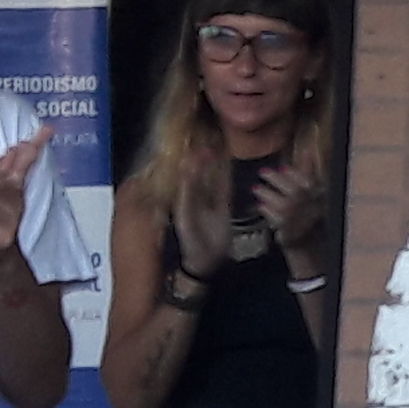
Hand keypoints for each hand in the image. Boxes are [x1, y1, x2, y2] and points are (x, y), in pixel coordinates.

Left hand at [168, 146, 234, 277]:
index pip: (182, 178)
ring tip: (216, 150)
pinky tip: (228, 165)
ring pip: (210, 180)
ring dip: (213, 166)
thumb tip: (188, 169)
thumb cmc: (190, 240)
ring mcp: (209, 204)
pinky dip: (226, 177)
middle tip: (204, 146)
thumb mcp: (185, 215)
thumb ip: (188, 193)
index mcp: (181, 201)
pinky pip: (224, 189)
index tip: (189, 149)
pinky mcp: (223, 209)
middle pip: (196, 176)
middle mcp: (194, 200)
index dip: (186, 164)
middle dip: (199, 162)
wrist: (206, 261)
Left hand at [256, 159, 330, 274]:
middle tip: (262, 173)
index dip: (291, 173)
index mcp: (317, 193)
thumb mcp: (314, 191)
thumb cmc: (310, 213)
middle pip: (287, 186)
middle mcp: (306, 203)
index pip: (302, 177)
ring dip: (265, 193)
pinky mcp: (284, 226)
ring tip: (256, 189)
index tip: (282, 169)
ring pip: (276, 200)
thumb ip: (309, 171)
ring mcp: (295, 215)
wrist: (309, 242)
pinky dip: (265, 209)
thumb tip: (307, 152)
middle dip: (273, 179)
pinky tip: (260, 206)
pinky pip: (271, 215)